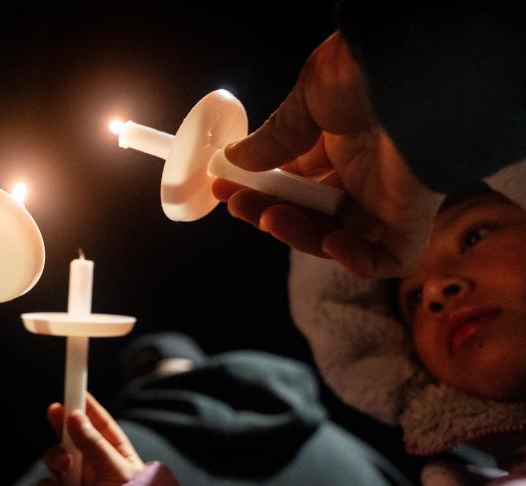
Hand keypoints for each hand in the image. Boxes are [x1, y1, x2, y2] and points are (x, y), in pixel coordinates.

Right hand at [36, 394, 144, 485]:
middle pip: (73, 440)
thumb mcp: (120, 473)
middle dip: (62, 426)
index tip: (76, 388)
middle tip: (54, 411)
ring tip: (64, 465)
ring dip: (55, 457)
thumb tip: (75, 416)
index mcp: (117, 460)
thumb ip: (95, 445)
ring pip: (55, 461)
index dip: (89, 408)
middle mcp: (96, 473)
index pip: (102, 428)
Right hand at [219, 31, 443, 278]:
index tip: (226, 187)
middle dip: (271, 212)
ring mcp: (388, 197)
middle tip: (237, 204)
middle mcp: (365, 173)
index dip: (261, 190)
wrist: (412, 72)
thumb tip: (235, 161)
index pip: (297, 182)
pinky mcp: (413, 217)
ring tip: (269, 218)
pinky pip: (388, 258)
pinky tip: (329, 242)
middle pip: (312, 213)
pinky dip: (355, 259)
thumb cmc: (363, 76)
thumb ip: (275, 139)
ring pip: (339, 238)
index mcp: (342, 143)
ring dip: (299, 234)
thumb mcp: (306, 103)